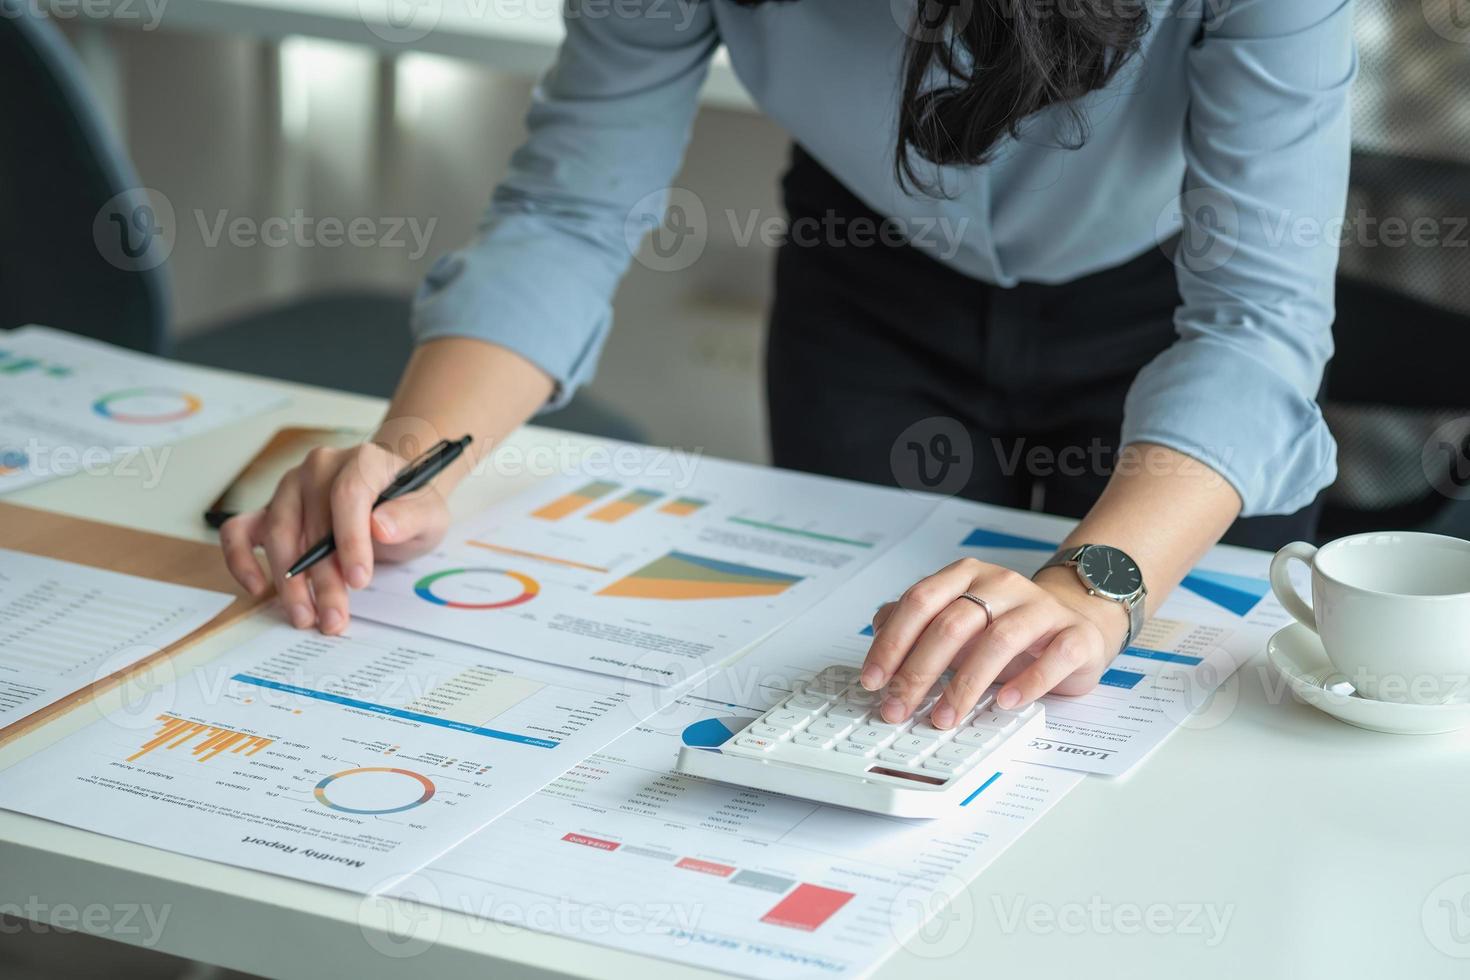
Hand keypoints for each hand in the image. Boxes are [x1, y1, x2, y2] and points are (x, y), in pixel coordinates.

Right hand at [220, 442, 451, 633]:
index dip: (351, 540)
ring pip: (278, 534)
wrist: (394, 497)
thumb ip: (410, 516)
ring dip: (289, 582)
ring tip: (306, 617)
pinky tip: (256, 588)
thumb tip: (380, 526)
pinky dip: (240, 558)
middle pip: (313, 525)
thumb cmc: (409, 505)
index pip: (349, 496)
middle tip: (334, 619)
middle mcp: (320, 468)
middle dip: (323, 579)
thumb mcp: (429, 513)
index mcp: (363, 460)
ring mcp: (290, 487)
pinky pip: (241, 531)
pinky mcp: (270, 509)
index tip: (359, 580)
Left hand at [860, 558, 1127, 728]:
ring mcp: (1041, 608)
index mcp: (966, 577)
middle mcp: (1002, 585)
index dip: (892, 643)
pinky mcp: (1075, 635)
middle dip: (919, 671)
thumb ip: (917, 621)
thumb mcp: (958, 621)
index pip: (919, 601)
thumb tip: (878, 627)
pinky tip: (1004, 702)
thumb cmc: (1008, 627)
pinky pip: (1053, 657)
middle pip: (952, 624)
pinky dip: (1027, 682)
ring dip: (965, 684)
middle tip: (900, 707)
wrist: (1075, 622)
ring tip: (945, 716)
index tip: (874, 680)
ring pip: (998, 640)